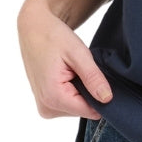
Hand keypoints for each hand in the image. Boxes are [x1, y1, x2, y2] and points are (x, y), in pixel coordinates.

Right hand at [17, 2, 111, 119]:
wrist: (34, 29)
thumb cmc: (54, 37)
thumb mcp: (78, 54)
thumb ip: (93, 78)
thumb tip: (107, 99)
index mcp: (53, 97)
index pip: (90, 111)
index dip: (102, 97)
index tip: (102, 78)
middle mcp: (46, 107)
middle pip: (83, 110)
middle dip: (90, 91)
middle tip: (83, 69)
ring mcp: (44, 107)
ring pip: (77, 107)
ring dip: (82, 90)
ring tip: (74, 70)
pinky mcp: (45, 103)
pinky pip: (69, 103)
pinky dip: (74, 90)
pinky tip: (69, 74)